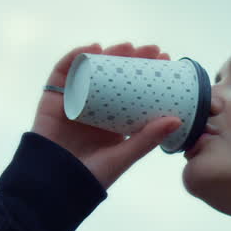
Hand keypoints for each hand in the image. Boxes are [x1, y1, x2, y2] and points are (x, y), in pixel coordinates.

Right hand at [31, 42, 180, 189]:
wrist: (53, 183)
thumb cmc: (90, 175)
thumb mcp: (124, 155)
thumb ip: (147, 138)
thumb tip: (177, 119)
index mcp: (114, 121)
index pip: (133, 91)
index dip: (148, 75)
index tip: (165, 61)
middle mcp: (95, 107)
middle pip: (114, 76)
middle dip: (132, 60)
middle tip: (151, 50)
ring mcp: (74, 100)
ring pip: (91, 71)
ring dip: (108, 55)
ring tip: (126, 47)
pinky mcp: (53, 98)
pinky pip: (63, 73)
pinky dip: (75, 58)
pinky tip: (90, 50)